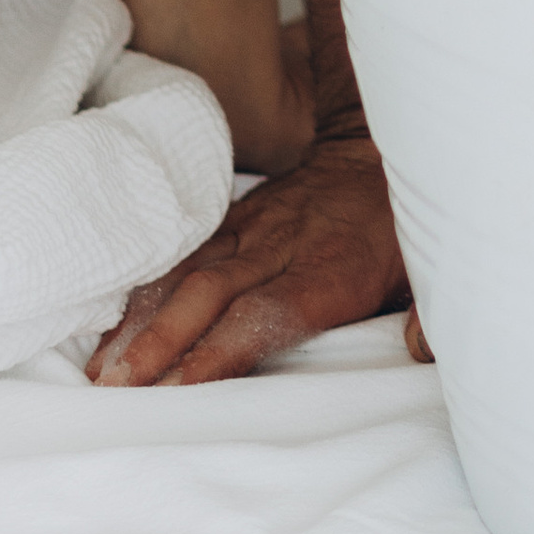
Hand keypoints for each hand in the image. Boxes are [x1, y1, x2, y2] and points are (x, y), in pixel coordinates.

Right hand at [87, 132, 412, 386]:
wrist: (378, 145)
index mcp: (333, 267)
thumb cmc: (401, 228)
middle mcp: (283, 245)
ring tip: (104, 369)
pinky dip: (148, 290)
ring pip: (190, 273)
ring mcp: (254, 227)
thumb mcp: (430, 268)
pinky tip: (117, 327)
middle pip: (213, 294)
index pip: (268, 311)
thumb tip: (420, 349)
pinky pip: (186, 254)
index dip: (221, 348)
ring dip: (144, 320)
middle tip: (121, 388)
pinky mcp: (236, 216)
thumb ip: (428, 314)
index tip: (181, 387)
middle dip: (163, 342)